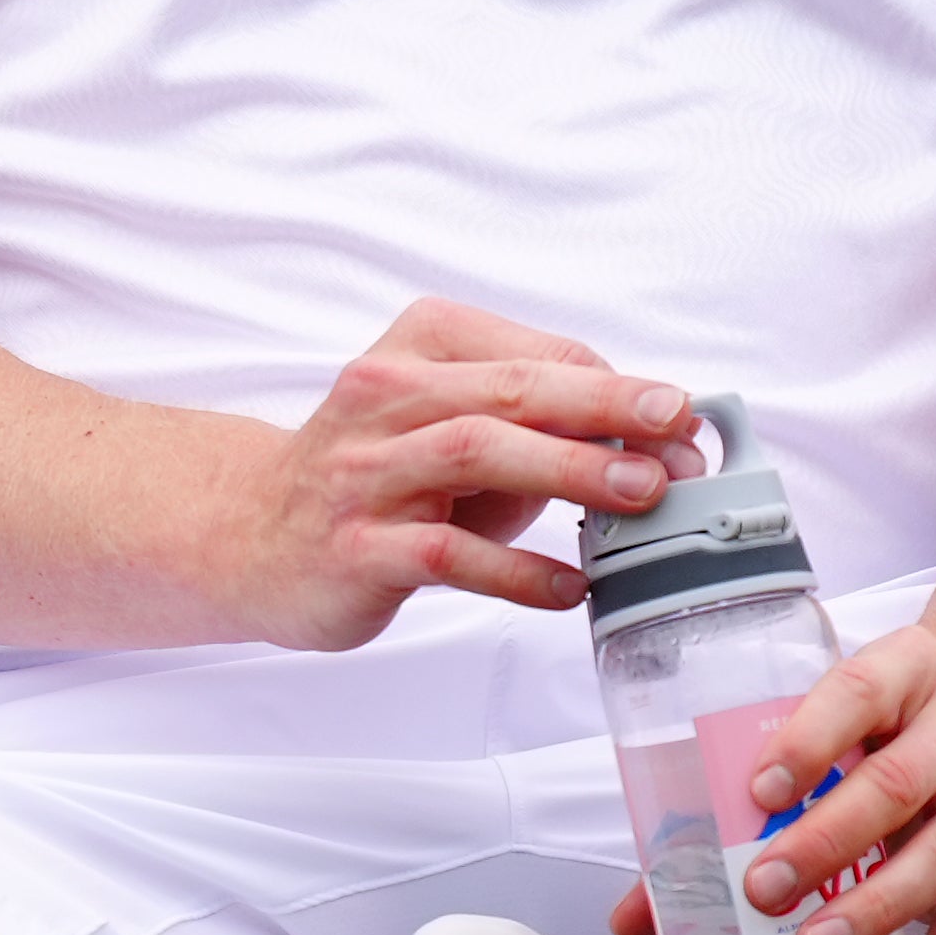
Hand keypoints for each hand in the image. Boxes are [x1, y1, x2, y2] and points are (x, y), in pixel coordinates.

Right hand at [197, 297, 695, 650]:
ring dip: (567, 469)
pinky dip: (516, 570)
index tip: (680, 419)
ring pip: (474, 451)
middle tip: (675, 435)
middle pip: (508, 390)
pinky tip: (566, 586)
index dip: (616, 388)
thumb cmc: (378, 475)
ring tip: (638, 495)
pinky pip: (445, 553)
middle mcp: (384, 396)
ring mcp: (364, 470)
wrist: (255, 531)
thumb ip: (536, 424)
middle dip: (603, 409)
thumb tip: (654, 444)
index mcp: (418, 348)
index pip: (534, 355)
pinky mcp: (355, 544)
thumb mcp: (449, 424)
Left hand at [601, 626, 935, 934]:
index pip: (857, 691)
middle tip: (764, 892)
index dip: (808, 741)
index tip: (758, 794)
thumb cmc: (871, 730)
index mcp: (906, 666)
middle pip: (897, 782)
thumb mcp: (816, 731)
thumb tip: (634, 916)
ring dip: (876, 911)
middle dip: (826, 842)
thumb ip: (726, 804)